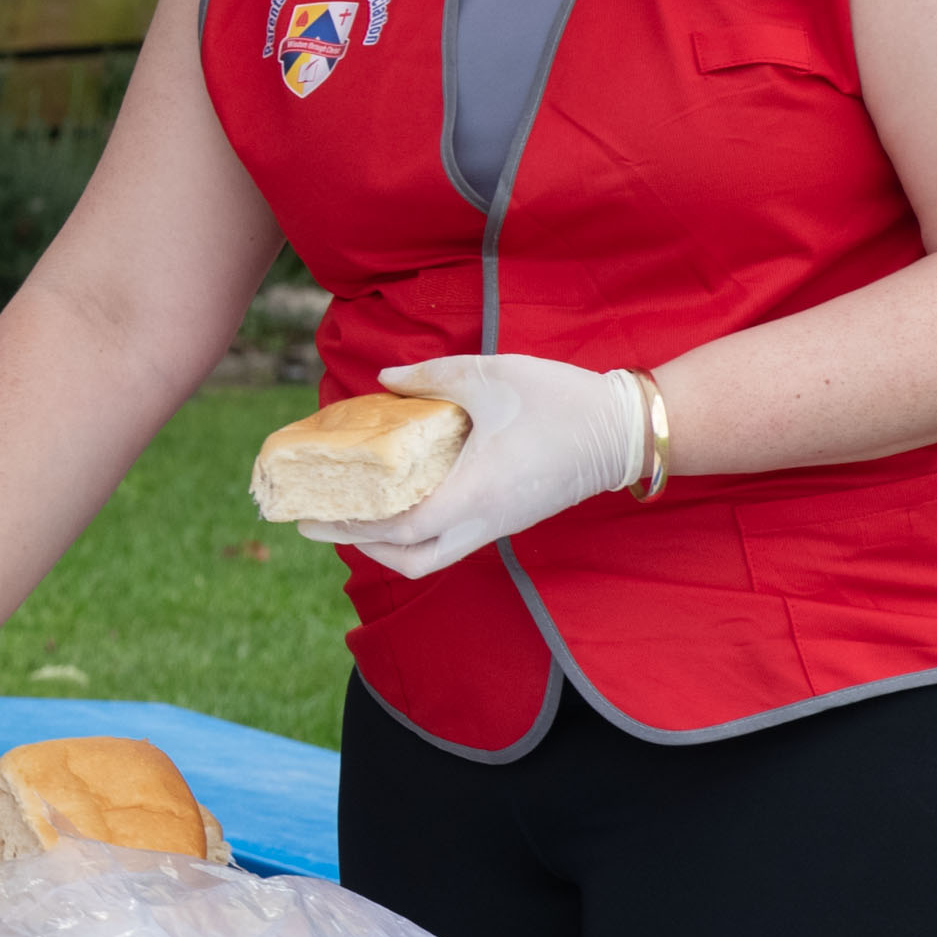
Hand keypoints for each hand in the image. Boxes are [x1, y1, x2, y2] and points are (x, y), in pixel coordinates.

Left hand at [296, 352, 646, 580]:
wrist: (626, 429)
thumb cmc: (561, 400)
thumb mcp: (491, 375)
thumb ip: (432, 376)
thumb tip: (383, 380)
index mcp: (475, 492)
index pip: (401, 529)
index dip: (351, 529)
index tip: (311, 519)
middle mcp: (485, 520)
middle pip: (413, 561)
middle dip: (364, 548)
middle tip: (327, 522)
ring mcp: (500, 524)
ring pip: (435, 557)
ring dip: (392, 545)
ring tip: (357, 514)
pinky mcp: (510, 518)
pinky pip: (454, 540)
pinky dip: (418, 532)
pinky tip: (400, 500)